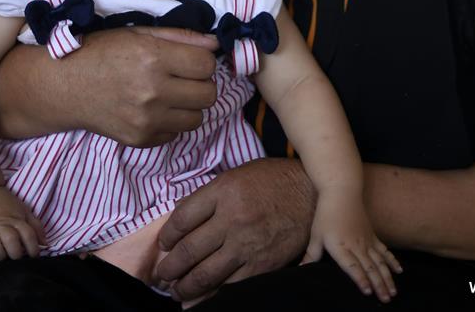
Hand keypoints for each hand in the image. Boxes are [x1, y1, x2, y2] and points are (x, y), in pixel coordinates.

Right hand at [0, 186, 44, 262]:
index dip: (33, 248)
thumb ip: (35, 226)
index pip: (28, 234)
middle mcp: (2, 224)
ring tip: (3, 259)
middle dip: (16, 254)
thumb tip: (44, 244)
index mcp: (16, 218)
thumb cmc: (7, 205)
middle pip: (11, 241)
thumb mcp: (24, 211)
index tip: (34, 256)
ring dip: (0, 256)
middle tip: (17, 259)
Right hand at [78, 28, 219, 145]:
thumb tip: (215, 43)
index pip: (207, 65)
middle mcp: (152, 91)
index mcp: (153, 58)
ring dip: (189, 105)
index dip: (203, 61)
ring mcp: (146, 120)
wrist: (64, 86)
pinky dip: (171, 122)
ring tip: (170, 94)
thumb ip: (180, 36)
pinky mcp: (140, 140)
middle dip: (201, 84)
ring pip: (197, 118)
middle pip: (209, 94)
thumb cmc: (102, 52)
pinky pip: (176, 134)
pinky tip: (154, 109)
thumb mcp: (139, 33)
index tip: (191, 60)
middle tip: (184, 77)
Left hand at [155, 158, 315, 301]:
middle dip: (169, 268)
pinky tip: (197, 301)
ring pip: (204, 274)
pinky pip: (228, 287)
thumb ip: (210, 195)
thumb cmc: (273, 181)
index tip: (164, 244)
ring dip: (184, 287)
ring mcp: (246, 244)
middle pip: (188, 250)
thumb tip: (182, 214)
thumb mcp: (238, 175)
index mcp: (223, 191)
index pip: (182, 218)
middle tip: (162, 275)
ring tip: (176, 291)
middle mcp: (231, 218)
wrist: (312, 195)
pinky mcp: (260, 265)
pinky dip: (208, 297)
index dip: (167, 236)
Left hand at [302, 188, 401, 302]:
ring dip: (387, 278)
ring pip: (380, 262)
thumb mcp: (316, 234)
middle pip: (370, 268)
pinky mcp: (372, 235)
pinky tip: (399, 271)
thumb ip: (311, 254)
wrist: (342, 191)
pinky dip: (392, 261)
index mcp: (341, 246)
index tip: (368, 292)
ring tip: (393, 293)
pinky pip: (384, 251)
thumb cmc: (326, 213)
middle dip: (379, 286)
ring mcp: (367, 240)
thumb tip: (300, 270)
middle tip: (386, 301)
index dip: (360, 279)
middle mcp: (356, 245)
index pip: (352, 266)